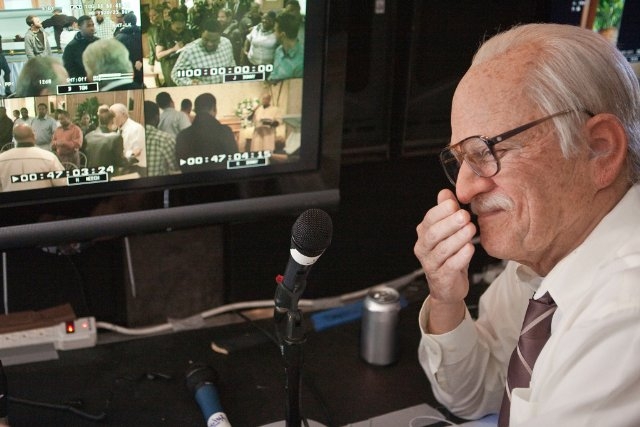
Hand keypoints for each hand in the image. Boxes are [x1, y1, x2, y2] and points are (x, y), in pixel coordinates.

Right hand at [415, 189, 475, 331]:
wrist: (448, 287)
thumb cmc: (449, 256)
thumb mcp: (447, 232)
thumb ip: (445, 212)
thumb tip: (445, 193)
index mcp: (424, 234)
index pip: (429, 219)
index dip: (441, 211)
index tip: (455, 204)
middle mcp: (423, 249)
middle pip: (433, 234)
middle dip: (450, 223)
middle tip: (465, 216)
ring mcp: (431, 264)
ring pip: (443, 250)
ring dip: (458, 238)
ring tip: (472, 229)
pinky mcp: (442, 278)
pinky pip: (451, 266)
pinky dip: (461, 256)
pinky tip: (470, 248)